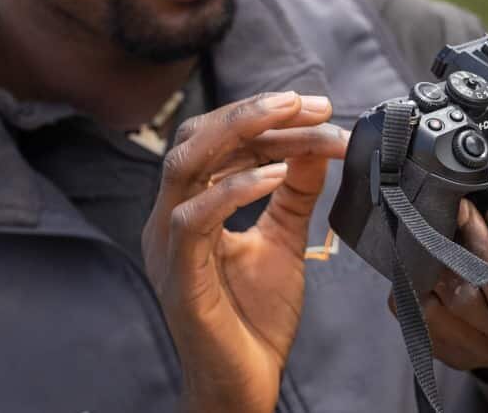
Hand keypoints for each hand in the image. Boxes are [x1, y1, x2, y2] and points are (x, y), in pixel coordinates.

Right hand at [141, 92, 348, 412]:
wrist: (245, 383)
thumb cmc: (255, 316)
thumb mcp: (283, 237)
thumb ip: (295, 192)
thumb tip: (316, 142)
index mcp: (191, 205)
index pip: (217, 140)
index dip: (264, 117)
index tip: (318, 108)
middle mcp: (170, 217)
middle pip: (195, 137)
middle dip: (253, 111)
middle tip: (306, 102)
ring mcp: (169, 245)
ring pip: (185, 164)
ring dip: (240, 132)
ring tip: (289, 116)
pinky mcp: (179, 276)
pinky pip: (194, 218)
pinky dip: (234, 188)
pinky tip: (276, 174)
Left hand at [401, 131, 487, 372]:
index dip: (484, 250)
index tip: (467, 208)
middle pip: (474, 300)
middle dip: (452, 254)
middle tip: (440, 215)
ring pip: (446, 312)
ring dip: (430, 271)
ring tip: (425, 236)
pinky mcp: (458, 355)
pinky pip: (427, 328)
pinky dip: (415, 296)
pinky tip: (417, 268)